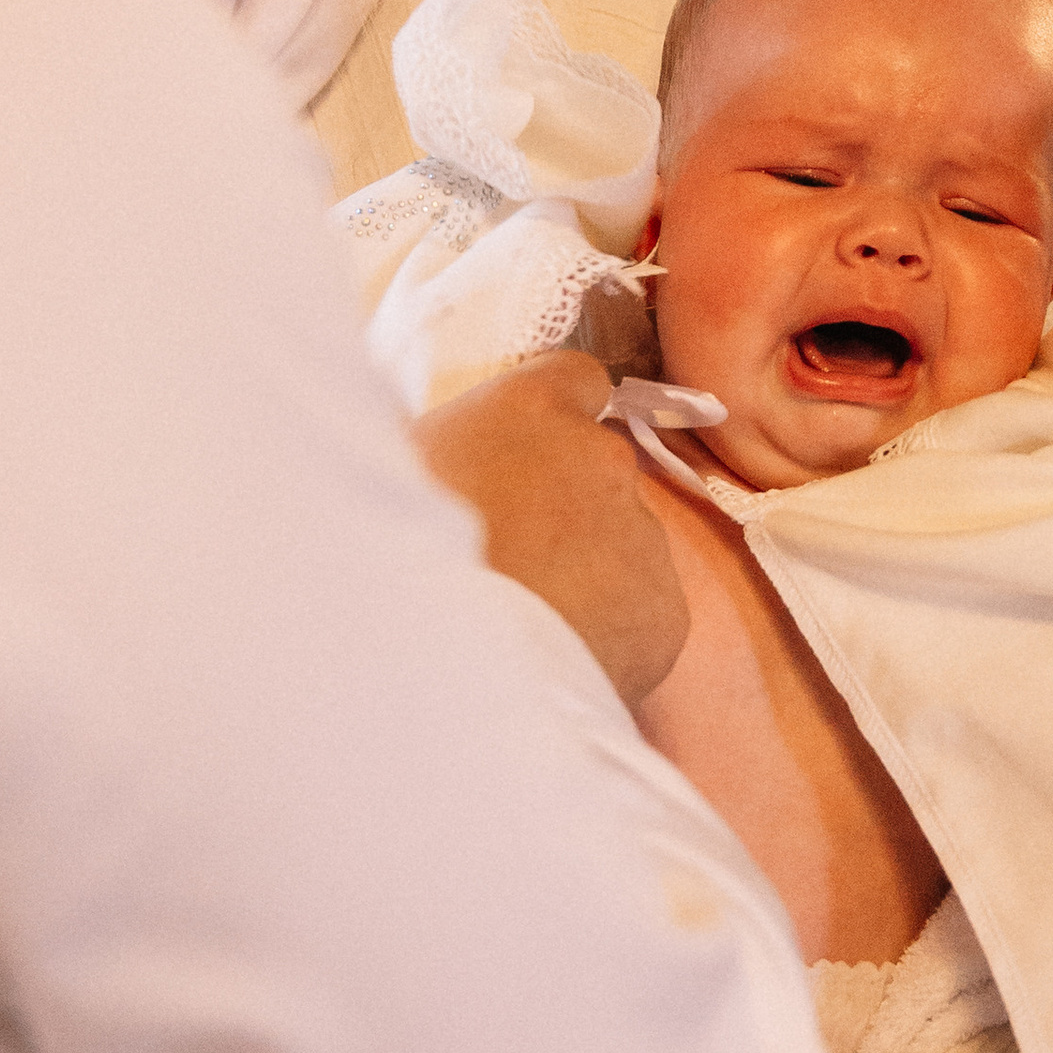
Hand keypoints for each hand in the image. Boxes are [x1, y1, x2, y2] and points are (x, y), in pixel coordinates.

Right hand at [413, 350, 688, 706]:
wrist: (435, 674)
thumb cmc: (388, 560)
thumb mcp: (391, 470)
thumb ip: (438, 440)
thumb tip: (426, 433)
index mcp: (532, 409)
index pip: (576, 379)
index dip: (555, 419)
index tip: (530, 453)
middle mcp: (603, 459)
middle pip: (597, 472)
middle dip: (562, 509)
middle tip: (506, 558)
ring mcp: (642, 537)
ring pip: (620, 547)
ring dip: (583, 574)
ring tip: (521, 622)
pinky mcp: (663, 614)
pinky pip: (638, 617)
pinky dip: (607, 635)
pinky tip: (551, 658)